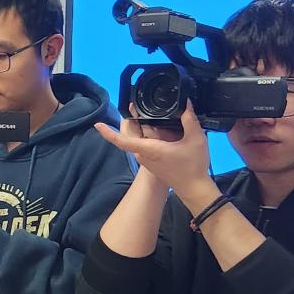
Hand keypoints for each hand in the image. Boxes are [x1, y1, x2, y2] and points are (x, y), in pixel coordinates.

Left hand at [95, 103, 214, 198]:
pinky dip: (148, 133)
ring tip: (145, 111)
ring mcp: (146, 159)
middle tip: (134, 104)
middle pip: (131, 134)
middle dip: (131, 119)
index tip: (98, 124)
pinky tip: (159, 125)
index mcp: (149, 149)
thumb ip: (190, 120)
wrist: (193, 188)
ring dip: (141, 126)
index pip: (123, 141)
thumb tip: (185, 104)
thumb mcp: (195, 140)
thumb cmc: (192, 167)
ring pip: (138, 138)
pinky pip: (144, 143)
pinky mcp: (151, 161)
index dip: (109, 133)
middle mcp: (143, 155)